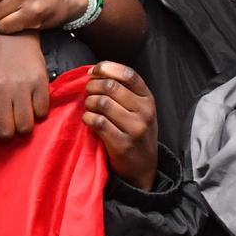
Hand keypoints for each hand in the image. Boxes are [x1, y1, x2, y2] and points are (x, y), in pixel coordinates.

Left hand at [0, 32, 50, 138]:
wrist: (11, 37)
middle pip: (6, 132)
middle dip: (9, 134)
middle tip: (11, 126)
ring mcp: (21, 85)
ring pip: (25, 127)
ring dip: (24, 127)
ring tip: (22, 116)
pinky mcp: (40, 81)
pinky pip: (42, 113)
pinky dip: (39, 113)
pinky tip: (33, 104)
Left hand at [83, 61, 157, 189]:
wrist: (143, 167)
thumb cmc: (136, 132)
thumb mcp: (139, 108)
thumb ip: (123, 90)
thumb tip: (94, 71)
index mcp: (148, 98)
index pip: (128, 74)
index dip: (107, 68)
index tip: (94, 71)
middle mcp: (144, 112)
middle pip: (111, 87)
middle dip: (93, 86)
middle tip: (88, 93)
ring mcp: (135, 128)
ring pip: (102, 103)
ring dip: (89, 103)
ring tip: (89, 107)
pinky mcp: (122, 144)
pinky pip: (98, 122)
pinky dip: (88, 118)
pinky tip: (88, 120)